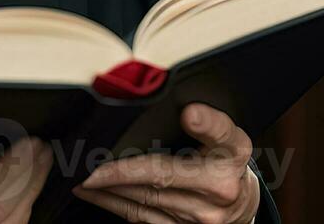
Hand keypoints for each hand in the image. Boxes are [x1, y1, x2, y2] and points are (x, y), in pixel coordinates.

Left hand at [73, 103, 259, 223]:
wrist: (240, 204)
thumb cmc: (223, 160)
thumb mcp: (225, 135)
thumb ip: (208, 120)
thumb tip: (185, 110)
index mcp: (232, 154)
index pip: (222, 134)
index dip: (206, 124)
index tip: (190, 114)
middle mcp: (220, 189)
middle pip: (163, 175)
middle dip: (120, 168)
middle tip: (89, 159)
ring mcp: (201, 216)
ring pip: (146, 198)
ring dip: (109, 186)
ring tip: (82, 173)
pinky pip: (142, 216)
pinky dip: (113, 203)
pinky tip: (94, 193)